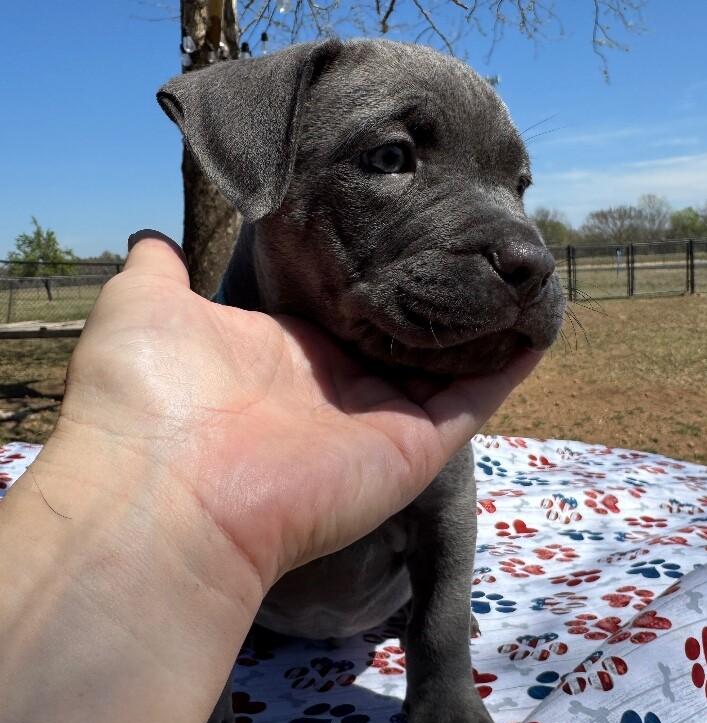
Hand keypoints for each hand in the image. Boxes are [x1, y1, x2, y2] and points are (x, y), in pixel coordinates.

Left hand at [51, 231, 541, 587]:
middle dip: (440, 296)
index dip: (377, 273)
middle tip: (482, 243)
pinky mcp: (418, 448)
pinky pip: (478, 399)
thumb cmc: (151, 390)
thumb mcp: (145, 305)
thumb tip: (152, 236)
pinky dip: (513, 364)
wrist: (167, 490)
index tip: (409, 229)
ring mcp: (381, 422)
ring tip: (525, 271)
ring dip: (487, 323)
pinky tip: (542, 319)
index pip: (346, 310)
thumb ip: (159, 269)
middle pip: (404, 338)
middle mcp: (337, 389)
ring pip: (450, 365)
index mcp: (284, 354)